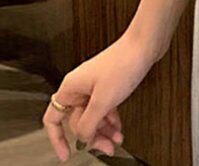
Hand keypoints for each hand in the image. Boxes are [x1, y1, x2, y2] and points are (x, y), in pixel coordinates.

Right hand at [41, 32, 157, 161]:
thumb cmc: (124, 63)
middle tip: (105, 147)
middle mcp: (80, 86)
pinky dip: (111, 118)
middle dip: (92, 136)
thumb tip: (82, 138)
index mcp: (71, 87)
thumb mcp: (103, 100)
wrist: (145, 44)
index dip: (58, 139)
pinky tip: (118, 127)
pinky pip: (104, 107)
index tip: (67, 153)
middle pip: (78, 120)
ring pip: (93, 115)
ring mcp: (95, 84)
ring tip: (116, 140)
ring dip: (104, 130)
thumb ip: (88, 123)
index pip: (53, 119)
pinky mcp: (109, 83)